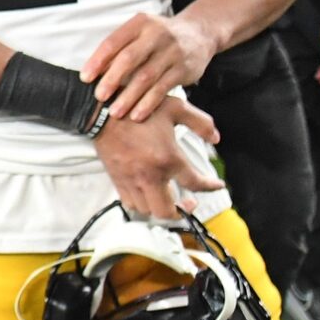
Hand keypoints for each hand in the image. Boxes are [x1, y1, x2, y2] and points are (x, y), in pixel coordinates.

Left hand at [81, 12, 214, 123]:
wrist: (198, 33)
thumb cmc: (158, 37)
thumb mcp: (140, 32)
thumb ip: (119, 48)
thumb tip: (93, 72)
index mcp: (139, 23)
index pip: (113, 42)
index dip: (97, 61)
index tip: (85, 78)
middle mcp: (156, 35)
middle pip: (129, 59)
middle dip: (112, 79)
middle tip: (99, 97)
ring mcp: (172, 52)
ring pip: (146, 76)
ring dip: (129, 96)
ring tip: (115, 112)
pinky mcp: (183, 69)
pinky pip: (163, 88)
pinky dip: (148, 103)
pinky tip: (137, 115)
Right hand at [93, 96, 220, 219]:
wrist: (103, 111)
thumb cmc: (138, 108)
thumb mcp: (175, 108)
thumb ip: (200, 123)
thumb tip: (216, 138)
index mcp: (168, 159)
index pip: (195, 184)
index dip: (210, 187)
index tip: (216, 185)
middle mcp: (150, 175)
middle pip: (166, 211)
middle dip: (181, 211)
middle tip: (188, 202)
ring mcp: (132, 180)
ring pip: (147, 211)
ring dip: (160, 208)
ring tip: (167, 198)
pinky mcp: (117, 179)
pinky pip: (130, 202)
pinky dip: (141, 203)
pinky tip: (147, 193)